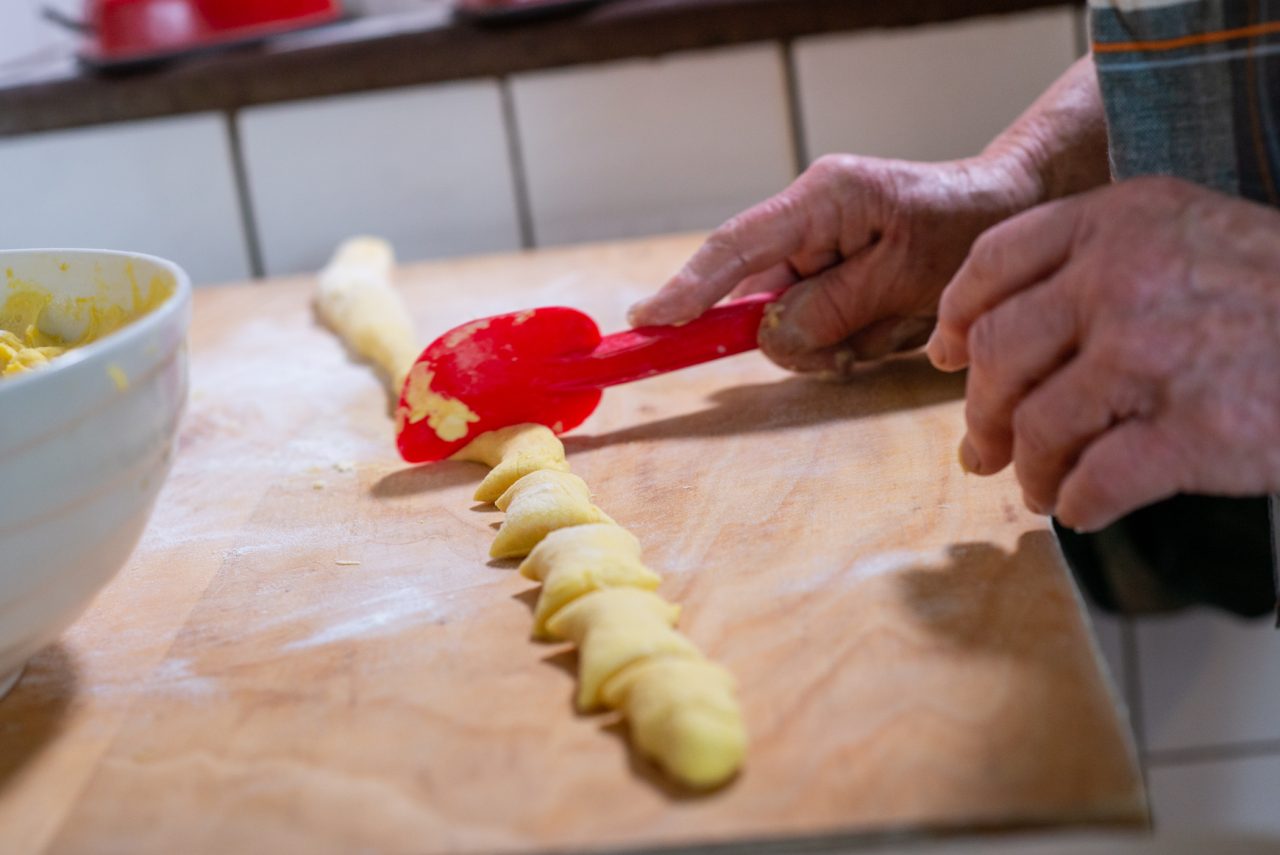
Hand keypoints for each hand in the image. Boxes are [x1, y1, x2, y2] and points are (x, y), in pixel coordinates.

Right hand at [627, 154, 1040, 373]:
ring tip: (890, 325)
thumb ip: (832, 307)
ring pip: (786, 321)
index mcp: (822, 199)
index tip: (648, 322)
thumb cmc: (966, 230)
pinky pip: (812, 323)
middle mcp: (807, 219)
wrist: (1011, 209)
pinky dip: (844, 340)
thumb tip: (771, 334)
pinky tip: (884, 326)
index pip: (735, 247)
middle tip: (852, 348)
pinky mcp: (828, 271)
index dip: (688, 288)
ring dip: (832, 341)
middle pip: (756, 297)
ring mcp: (815, 246)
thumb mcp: (904, 277)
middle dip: (798, 335)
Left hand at [928, 176, 1279, 530]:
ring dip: (1028, 470)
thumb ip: (1094, 260)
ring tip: (1040, 486)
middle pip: (997, 352)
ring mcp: (1156, 355)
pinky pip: (1096, 482)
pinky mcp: (1195, 432)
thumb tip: (979, 332)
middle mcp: (1125, 278)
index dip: (955, 315)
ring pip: (1038, 425)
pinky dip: (1079, 506)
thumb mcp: (1187, 233)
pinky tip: (1085, 508)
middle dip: (980, 412)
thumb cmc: (1277, 292)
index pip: (994, 262)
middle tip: (981, 448)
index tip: (945, 355)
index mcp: (1121, 221)